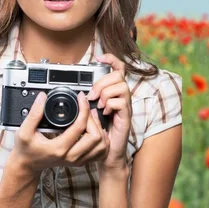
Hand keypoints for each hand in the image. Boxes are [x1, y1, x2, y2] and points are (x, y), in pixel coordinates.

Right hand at [10, 90, 109, 175]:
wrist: (27, 165)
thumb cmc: (25, 149)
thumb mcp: (24, 131)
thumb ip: (33, 114)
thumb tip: (42, 98)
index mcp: (59, 148)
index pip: (80, 126)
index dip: (83, 108)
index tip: (80, 98)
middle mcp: (71, 156)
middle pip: (95, 137)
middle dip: (92, 118)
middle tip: (86, 108)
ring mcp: (77, 160)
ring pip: (101, 146)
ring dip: (99, 129)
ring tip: (90, 117)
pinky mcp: (80, 161)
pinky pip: (100, 152)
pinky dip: (101, 140)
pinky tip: (94, 130)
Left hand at [86, 53, 131, 171]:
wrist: (107, 152)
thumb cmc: (99, 131)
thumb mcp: (92, 110)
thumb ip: (90, 98)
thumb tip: (82, 91)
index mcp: (114, 92)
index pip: (118, 68)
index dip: (111, 59)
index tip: (99, 58)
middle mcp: (122, 96)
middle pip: (118, 75)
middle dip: (102, 82)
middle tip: (93, 95)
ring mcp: (126, 105)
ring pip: (120, 86)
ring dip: (106, 93)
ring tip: (99, 104)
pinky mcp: (126, 116)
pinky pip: (121, 101)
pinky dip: (110, 105)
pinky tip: (104, 113)